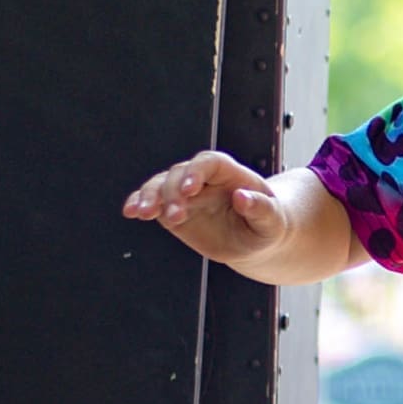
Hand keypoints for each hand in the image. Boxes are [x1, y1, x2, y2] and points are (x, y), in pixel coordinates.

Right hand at [122, 150, 289, 268]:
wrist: (255, 240)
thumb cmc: (267, 226)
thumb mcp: (272, 222)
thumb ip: (261, 209)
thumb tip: (243, 198)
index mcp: (230, 174)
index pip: (209, 162)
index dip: (196, 171)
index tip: (190, 189)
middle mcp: (204, 179)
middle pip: (180, 173)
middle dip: (172, 192)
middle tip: (173, 215)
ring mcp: (185, 193)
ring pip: (161, 184)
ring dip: (149, 196)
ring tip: (143, 212)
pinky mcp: (172, 208)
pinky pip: (152, 201)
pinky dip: (138, 203)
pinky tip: (130, 211)